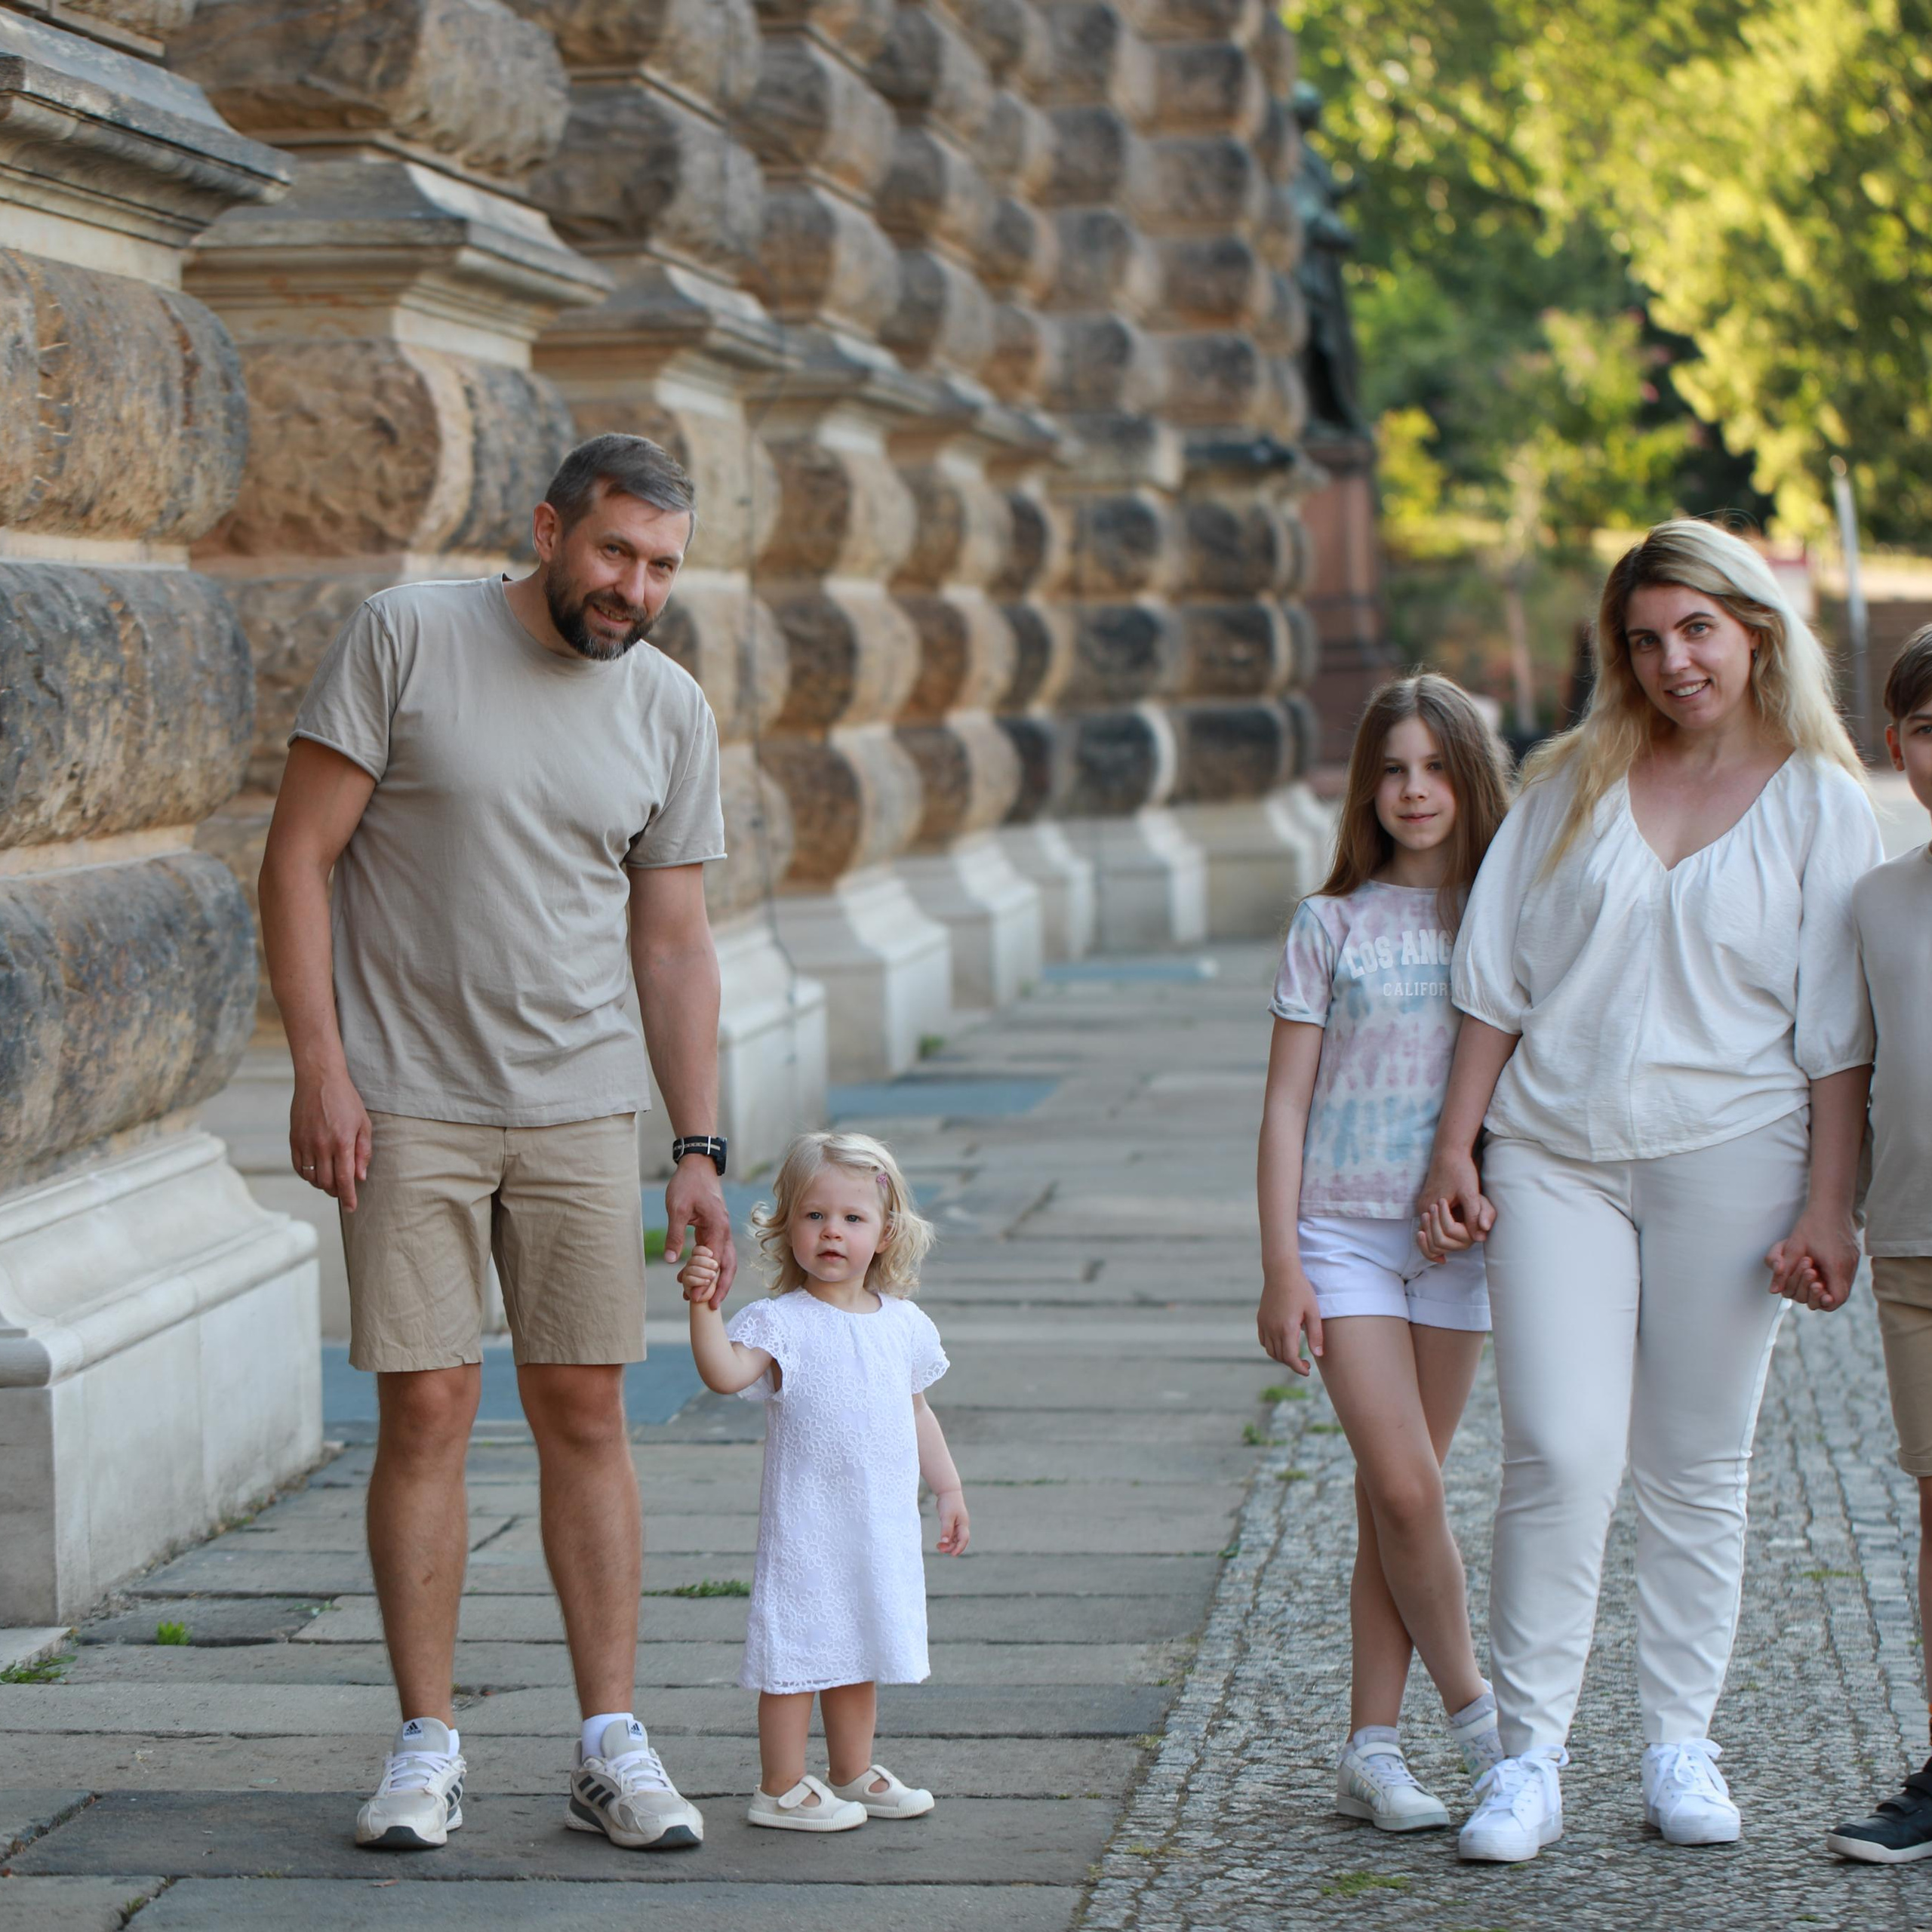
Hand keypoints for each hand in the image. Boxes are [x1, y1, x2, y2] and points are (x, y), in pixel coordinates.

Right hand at [290, 1069, 371, 1210]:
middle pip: (326, 1182)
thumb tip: (360, 1177)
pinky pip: (300, 1168)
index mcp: (342, 1142)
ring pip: (312, 1178)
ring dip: (322, 1185)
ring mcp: (305, 1143)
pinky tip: (317, 1172)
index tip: (352, 1208)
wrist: (319, 1080)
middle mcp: (322, 1145)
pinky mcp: (294, 1140)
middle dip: (336, 1192)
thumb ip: (363, 1152)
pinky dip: (308, 1175)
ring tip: (331, 1180)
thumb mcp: (364, 1124)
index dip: (348, 1196)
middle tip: (343, 1190)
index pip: (344, 1179)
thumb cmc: (346, 1101)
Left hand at [665, 1154, 734, 1305]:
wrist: (697, 1165)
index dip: (708, 1281)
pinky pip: (714, 1252)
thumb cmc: (687, 1184)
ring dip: (714, 1279)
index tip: (697, 1298)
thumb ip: (675, 1235)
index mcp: (718, 1227)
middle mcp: (724, 1231)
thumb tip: (670, 1261)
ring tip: (698, 1297)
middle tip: (711, 1307)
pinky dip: (707, 1267)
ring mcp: (721, 1230)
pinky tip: (690, 1275)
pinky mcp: (714, 1229)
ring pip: (724, 1261)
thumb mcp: (677, 1208)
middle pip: (728, 1265)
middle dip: (721, 1287)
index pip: (716, 1261)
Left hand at [934, 1489, 969, 1555]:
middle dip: (951, 1547)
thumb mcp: (946, 1516)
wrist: (948, 1492)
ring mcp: (958, 1525)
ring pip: (955, 1539)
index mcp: (963, 1524)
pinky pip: (952, 1535)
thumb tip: (945, 1542)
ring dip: (948, 1544)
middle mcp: (962, 1526)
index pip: (964, 1539)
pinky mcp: (953, 1523)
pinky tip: (940, 1542)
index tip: (952, 1554)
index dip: (959, 1548)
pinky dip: (947, 1540)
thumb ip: (946, 1529)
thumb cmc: (948, 1503)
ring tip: (938, 1546)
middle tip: (940, 1549)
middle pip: (960, 1541)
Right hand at [1257, 1266, 1322, 1373]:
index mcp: (1287, 1328)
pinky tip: (1282, 1342)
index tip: (1307, 1371)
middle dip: (1292, 1364)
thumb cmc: (1300, 1290)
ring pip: (1270, 1351)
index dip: (1298, 1368)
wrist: (1281, 1272)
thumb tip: (1318, 1355)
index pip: (1290, 1358)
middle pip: (1280, 1357)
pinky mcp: (1261, 1319)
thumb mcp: (1313, 1312)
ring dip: (1281, 1357)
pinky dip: (1271, 1347)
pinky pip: (1263, 1341)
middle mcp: (1273, 1329)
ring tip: (1294, 1353)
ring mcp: (1264, 1324)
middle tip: (1304, 1363)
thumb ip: (1315, 1335)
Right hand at [1416, 1147, 1493, 1263]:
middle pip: (1428, 1235)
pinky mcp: (1426, 1201)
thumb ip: (1475, 1215)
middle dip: (1438, 1245)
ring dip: (1438, 1237)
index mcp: (1430, 1207)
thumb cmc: (1460, 1170)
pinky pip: (1428, 1222)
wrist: (1449, 1151)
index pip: (1434, 1237)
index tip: (1443, 1260)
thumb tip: (1481, 1237)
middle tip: (1445, 1256)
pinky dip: (1435, 1230)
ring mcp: (1422, 1204)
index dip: (1438, 1250)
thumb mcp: (1470, 1193)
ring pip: (1427, 1230)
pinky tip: (1445, 1237)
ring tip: (1444, 1251)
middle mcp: (1422, 1207)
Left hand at [1768, 1201, 1858, 1311]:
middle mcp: (1849, 1267)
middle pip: (1836, 1296)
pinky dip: (1829, 1276)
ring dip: (1823, 1284)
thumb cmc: (1812, 1223)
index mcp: (1837, 1266)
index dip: (1822, 1301)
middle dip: (1817, 1292)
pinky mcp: (1852, 1257)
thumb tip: (1774, 1290)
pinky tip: (1816, 1265)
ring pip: (1840, 1286)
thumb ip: (1783, 1269)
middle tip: (1806, 1276)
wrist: (1831, 1204)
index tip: (1810, 1291)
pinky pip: (1842, 1276)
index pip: (1836, 1299)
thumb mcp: (1793, 1246)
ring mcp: (1853, 1263)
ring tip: (1809, 1269)